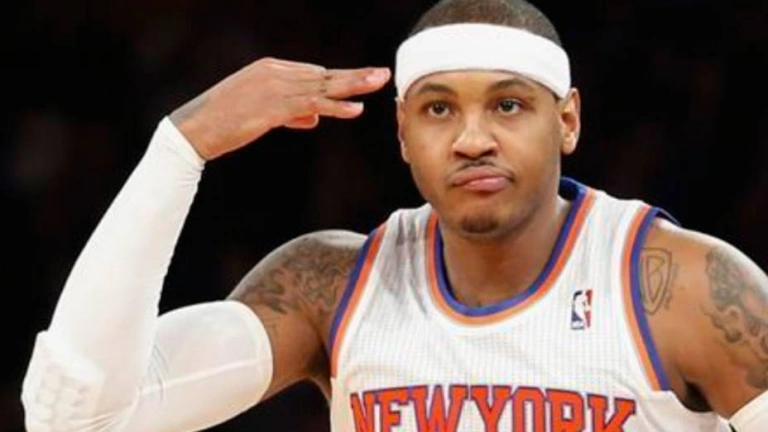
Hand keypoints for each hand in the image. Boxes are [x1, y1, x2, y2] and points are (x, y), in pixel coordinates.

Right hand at [169, 57, 390, 159]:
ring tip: (378, 84)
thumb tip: (314, 119)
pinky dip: (335, 108)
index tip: (362, 82)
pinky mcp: (273, 107)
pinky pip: (312, 106)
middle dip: (355, 76)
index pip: (314, 74)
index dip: (339, 83)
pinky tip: (356, 109)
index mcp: (272, 69)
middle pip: (324, 75)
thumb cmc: (224, 122)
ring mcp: (275, 88)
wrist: (194, 129)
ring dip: (353, 86)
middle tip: (382, 74)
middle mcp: (276, 73)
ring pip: (323, 87)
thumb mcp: (260, 113)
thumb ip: (290, 113)